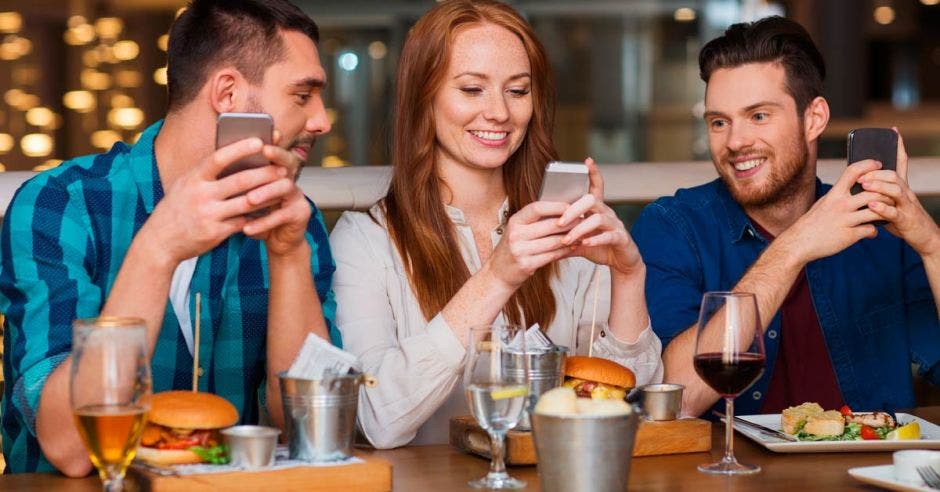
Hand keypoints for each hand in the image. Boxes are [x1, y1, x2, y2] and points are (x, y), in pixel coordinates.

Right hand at [143, 138, 289, 265]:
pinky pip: (244, 222)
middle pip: (240, 181)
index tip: (259, 141)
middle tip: (282, 168)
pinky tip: (272, 209)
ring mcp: (209, 215)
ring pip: (247, 202)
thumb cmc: (177, 208)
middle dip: (265, 173)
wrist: (160, 242)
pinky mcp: (216, 233)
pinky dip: (259, 215)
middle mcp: (201, 195)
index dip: (239, 149)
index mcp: (193, 178)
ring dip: (269, 195)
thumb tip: (234, 155)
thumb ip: (206, 173)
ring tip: (283, 188)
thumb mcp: (185, 185)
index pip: (218, 158)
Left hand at [242, 144, 310, 256]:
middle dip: (275, 157)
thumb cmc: (256, 214)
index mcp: (276, 170)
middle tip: (263, 154)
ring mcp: (297, 196)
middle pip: (287, 163)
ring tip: (249, 199)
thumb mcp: (245, 194)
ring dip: (266, 193)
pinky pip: (282, 216)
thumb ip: (238, 178)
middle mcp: (290, 179)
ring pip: (285, 188)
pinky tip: (248, 228)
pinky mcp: (300, 214)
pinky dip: (264, 222)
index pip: (276, 151)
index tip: (261, 140)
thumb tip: (217, 162)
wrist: (276, 240)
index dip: (272, 144)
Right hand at [486, 200, 575, 288]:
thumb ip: (534, 221)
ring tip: (580, 235)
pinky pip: (552, 256)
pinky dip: (564, 251)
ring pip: (554, 242)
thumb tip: (560, 209)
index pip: (537, 208)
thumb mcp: (518, 230)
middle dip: (569, 223)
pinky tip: (571, 247)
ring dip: (570, 238)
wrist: (498, 273)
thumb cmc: (511, 249)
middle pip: (549, 225)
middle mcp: (516, 235)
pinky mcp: (527, 265)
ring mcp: (520, 251)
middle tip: (582, 221)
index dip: (556, 206)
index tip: (570, 207)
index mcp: (514, 222)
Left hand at [556, 158, 643, 276]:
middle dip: (573, 209)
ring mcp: (616, 225)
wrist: (622, 262)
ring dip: (580, 228)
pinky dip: (595, 239)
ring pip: (598, 218)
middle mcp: (607, 213)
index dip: (593, 173)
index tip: (587, 160)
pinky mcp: (621, 238)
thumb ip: (565, 235)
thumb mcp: (580, 239)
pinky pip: (609, 235)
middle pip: (591, 201)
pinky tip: (584, 243)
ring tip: (567, 239)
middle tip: (559, 222)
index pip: (596, 187)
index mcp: (597, 210)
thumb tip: (544, 234)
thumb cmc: (600, 247)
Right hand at [779, 159, 890, 263]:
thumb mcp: (823, 203)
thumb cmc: (812, 223)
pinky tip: (872, 232)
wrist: (799, 243)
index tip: (878, 164)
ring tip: (888, 213)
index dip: (868, 165)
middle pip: (872, 192)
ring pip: (876, 211)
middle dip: (886, 193)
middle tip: (892, 195)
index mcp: (834, 194)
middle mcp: (840, 205)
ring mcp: (845, 220)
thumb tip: (853, 189)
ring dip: (886, 212)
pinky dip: (873, 231)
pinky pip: (870, 230)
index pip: (853, 171)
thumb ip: (839, 196)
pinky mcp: (849, 236)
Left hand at [858, 130, 939, 255]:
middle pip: (894, 175)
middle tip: (859, 174)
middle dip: (876, 172)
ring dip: (878, 186)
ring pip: (895, 190)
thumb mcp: (892, 203)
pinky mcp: (906, 220)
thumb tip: (861, 182)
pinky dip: (882, 208)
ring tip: (863, 185)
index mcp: (902, 187)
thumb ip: (879, 193)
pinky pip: (894, 212)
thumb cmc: (904, 219)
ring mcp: (907, 206)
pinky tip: (871, 205)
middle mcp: (906, 193)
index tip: (893, 131)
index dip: (898, 147)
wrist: (925, 238)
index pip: (901, 163)